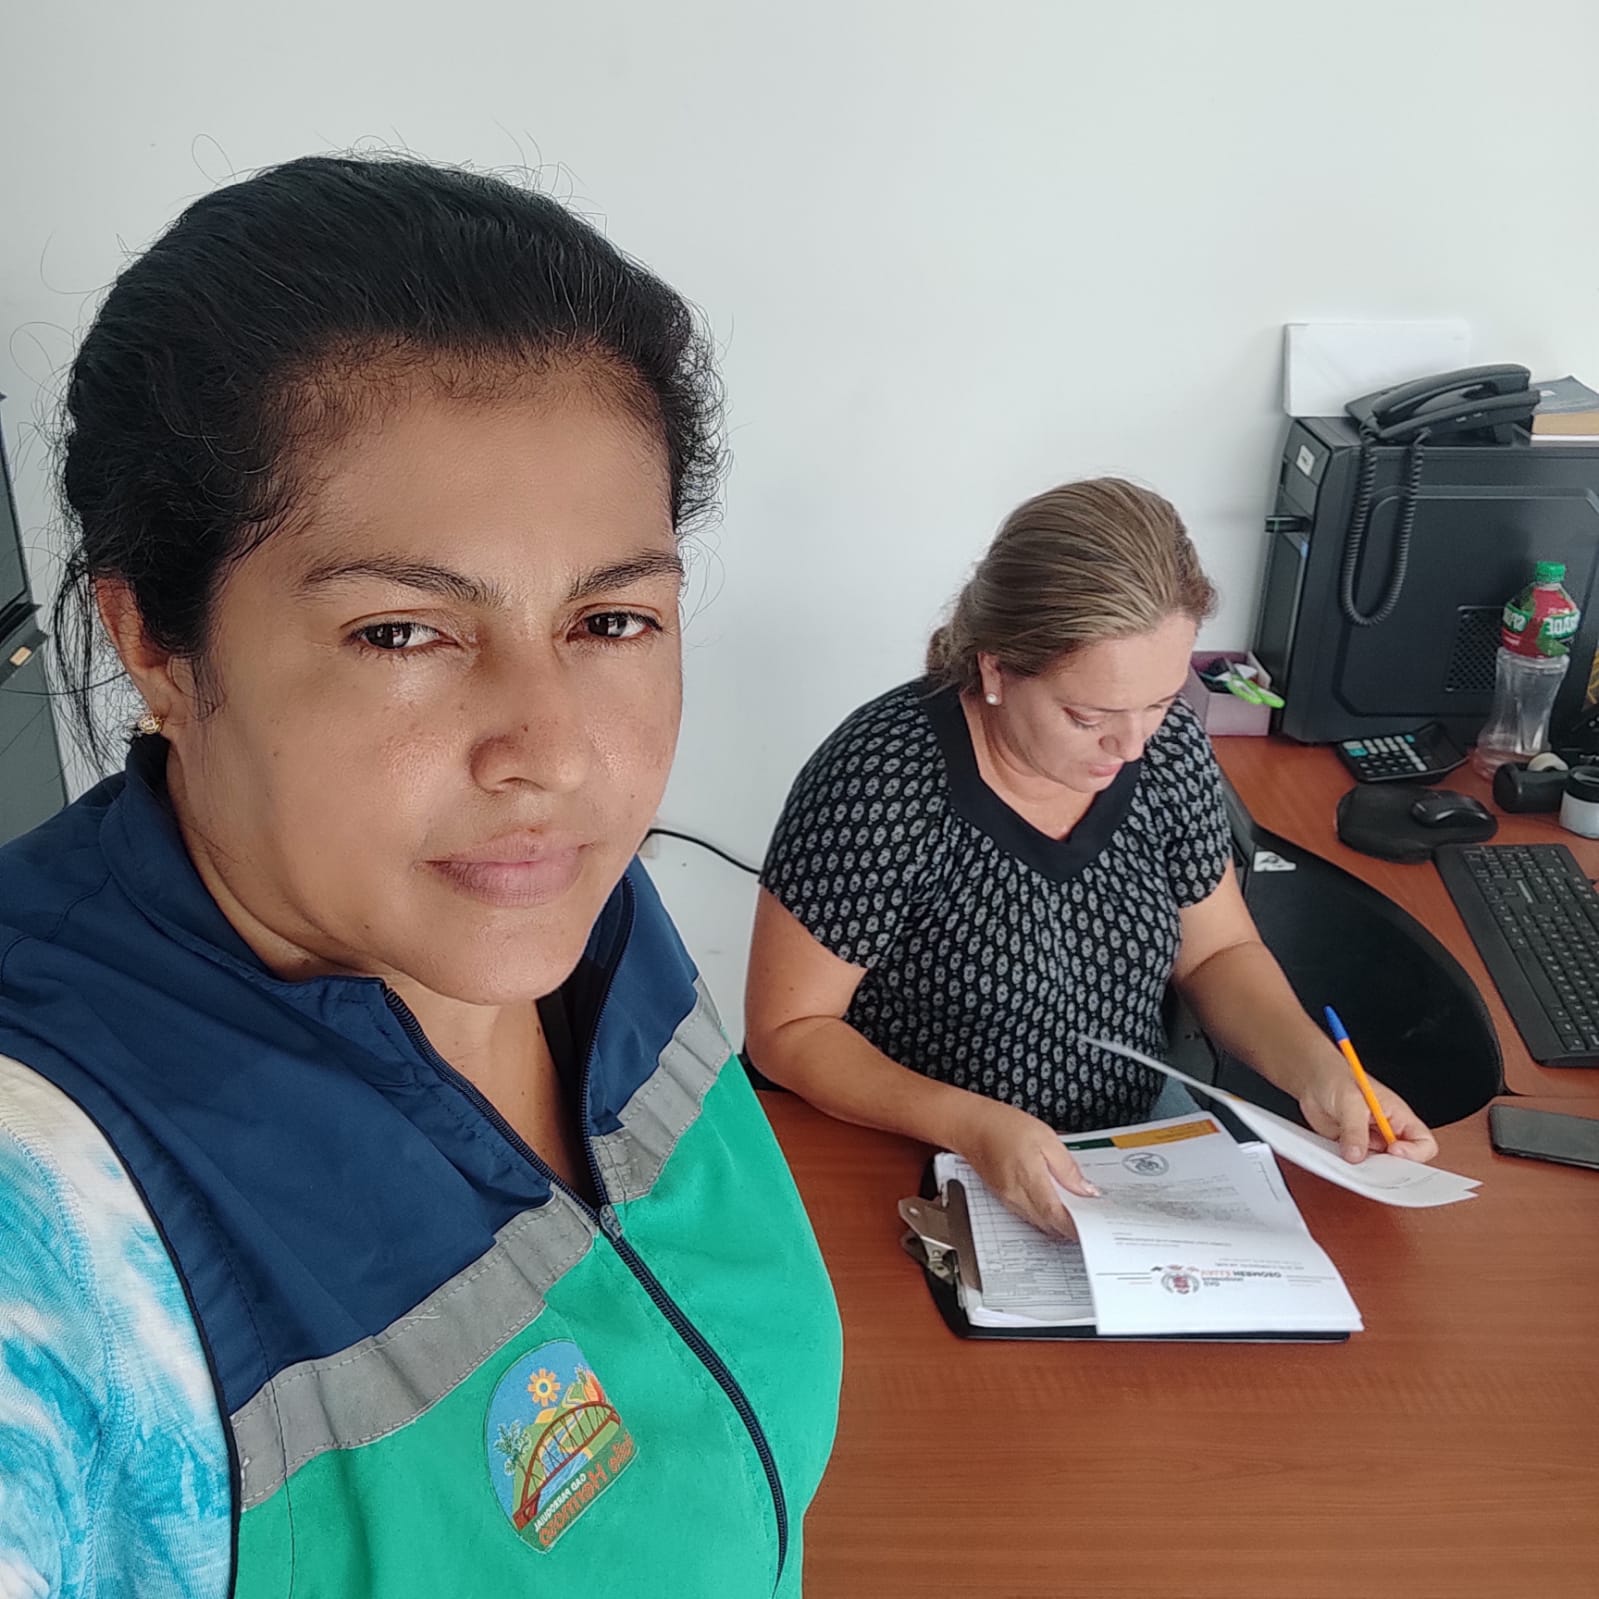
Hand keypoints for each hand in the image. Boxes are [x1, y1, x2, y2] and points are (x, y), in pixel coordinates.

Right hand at [954, 1097, 1099, 1236]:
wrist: (971, 1125)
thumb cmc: (1004, 1126)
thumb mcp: (1046, 1138)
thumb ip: (1067, 1167)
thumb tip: (1085, 1189)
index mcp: (1030, 1181)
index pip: (1057, 1216)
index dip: (1076, 1226)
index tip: (1091, 1227)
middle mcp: (1017, 1196)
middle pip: (1050, 1224)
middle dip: (1070, 1226)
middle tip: (1088, 1218)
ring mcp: (1008, 1199)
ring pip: (1039, 1222)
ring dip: (1057, 1221)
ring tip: (1074, 1209)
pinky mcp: (1003, 1197)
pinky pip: (1028, 1214)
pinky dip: (1044, 1214)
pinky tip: (1052, 1201)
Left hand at [1296, 1046, 1438, 1164]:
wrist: (1312, 1080)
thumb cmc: (1338, 1078)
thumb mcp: (1349, 1101)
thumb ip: (1354, 1129)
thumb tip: (1356, 1155)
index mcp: (1398, 1116)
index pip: (1423, 1142)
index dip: (1415, 1152)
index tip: (1394, 1152)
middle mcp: (1387, 1132)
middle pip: (1402, 1161)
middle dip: (1391, 1168)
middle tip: (1374, 1168)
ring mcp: (1369, 1142)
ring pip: (1377, 1166)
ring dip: (1366, 1169)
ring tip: (1352, 1162)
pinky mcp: (1352, 1148)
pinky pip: (1355, 1165)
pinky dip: (1349, 1167)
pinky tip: (1340, 1161)